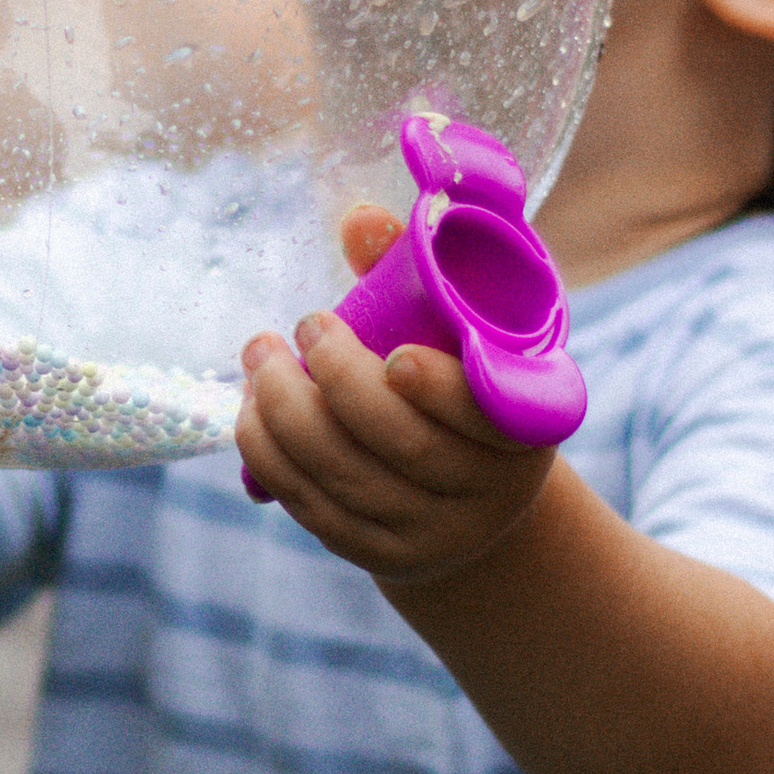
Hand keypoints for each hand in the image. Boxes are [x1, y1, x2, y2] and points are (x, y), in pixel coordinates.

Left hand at [235, 204, 556, 596]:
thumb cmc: (463, 387)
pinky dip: (271, 457)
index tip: (393, 356)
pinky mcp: (380, 554)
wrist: (473, 500)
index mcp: (524, 429)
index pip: (483, 414)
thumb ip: (422, 277)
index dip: (438, 390)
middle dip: (335, 381)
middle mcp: (487, 493)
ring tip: (258, 357)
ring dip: (284, 413)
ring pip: (345, 477)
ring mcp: (432, 533)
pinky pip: (313, 508)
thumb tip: (360, 219)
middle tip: (301, 326)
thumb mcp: (464, 337)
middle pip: (400, 445)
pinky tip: (250, 412)